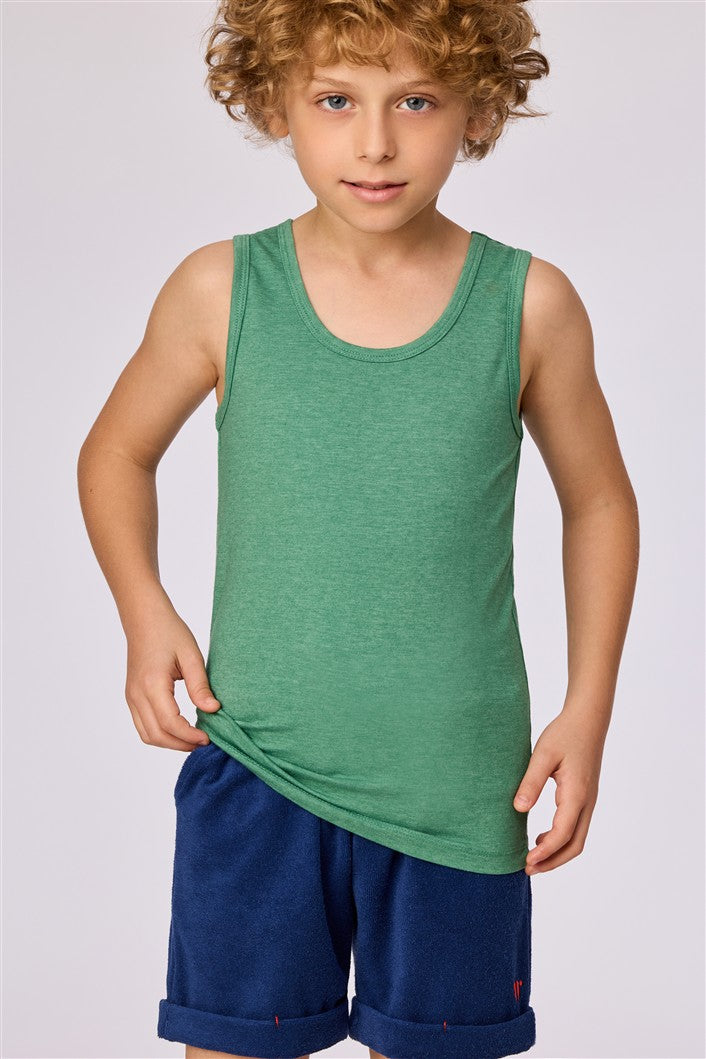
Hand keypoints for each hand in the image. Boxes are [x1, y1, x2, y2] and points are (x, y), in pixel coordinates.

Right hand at [124, 594, 220, 751]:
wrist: (144, 618)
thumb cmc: (169, 631)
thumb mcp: (191, 655)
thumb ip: (200, 685)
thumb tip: (213, 710)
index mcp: (152, 684)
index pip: (170, 723)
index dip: (190, 736)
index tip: (208, 737)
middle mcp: (137, 694)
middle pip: (156, 735)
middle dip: (181, 744)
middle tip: (203, 742)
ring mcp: (131, 696)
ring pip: (147, 734)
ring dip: (169, 743)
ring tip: (192, 739)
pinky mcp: (132, 696)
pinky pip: (142, 725)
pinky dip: (160, 734)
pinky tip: (179, 729)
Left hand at [513, 706, 605, 874]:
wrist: (588, 720)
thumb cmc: (564, 734)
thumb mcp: (543, 755)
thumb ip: (531, 782)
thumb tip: (518, 810)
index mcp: (576, 794)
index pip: (562, 833)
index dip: (545, 852)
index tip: (526, 862)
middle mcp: (587, 802)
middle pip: (574, 845)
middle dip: (552, 861)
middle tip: (528, 868)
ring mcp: (589, 801)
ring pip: (577, 838)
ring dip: (557, 853)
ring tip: (533, 858)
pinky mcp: (585, 796)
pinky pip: (576, 827)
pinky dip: (561, 840)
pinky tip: (542, 838)